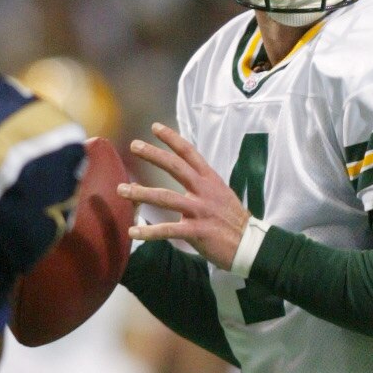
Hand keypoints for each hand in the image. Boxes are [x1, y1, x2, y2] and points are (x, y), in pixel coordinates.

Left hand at [120, 124, 249, 271]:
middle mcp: (205, 192)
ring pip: (166, 198)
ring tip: (122, 190)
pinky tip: (133, 232)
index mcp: (211, 181)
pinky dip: (149, 232)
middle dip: (154, 154)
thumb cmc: (233, 221)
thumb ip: (203, 186)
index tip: (155, 127)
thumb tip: (186, 178)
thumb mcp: (221, 195)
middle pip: (176, 167)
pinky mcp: (197, 232)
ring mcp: (200, 211)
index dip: (173, 139)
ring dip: (141, 193)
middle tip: (134, 145)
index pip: (190, 153)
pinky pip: (168, 230)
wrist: (250, 245)